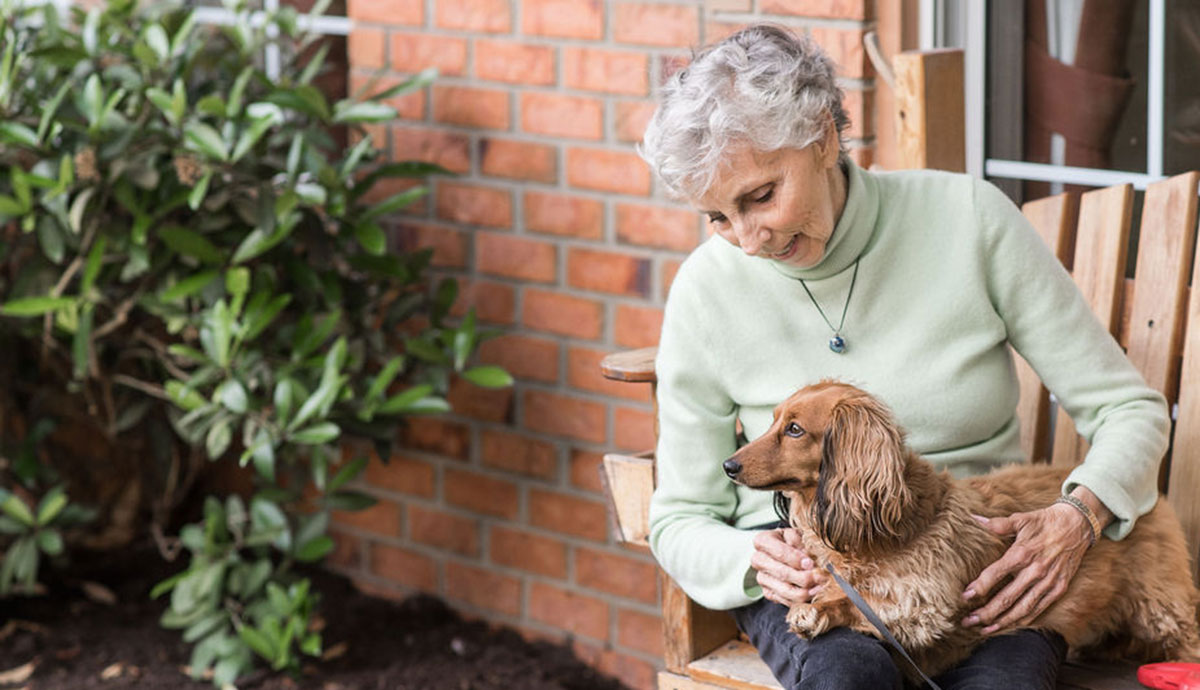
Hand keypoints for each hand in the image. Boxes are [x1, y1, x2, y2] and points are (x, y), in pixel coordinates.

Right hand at [750, 528, 824, 605]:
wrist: (787, 551)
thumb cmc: (794, 541)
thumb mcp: (798, 535)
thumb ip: (802, 544)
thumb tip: (810, 563)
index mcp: (762, 541)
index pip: (780, 552)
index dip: (796, 559)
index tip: (811, 563)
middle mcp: (758, 560)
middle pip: (782, 573)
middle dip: (804, 577)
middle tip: (821, 577)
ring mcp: (762, 578)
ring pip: (785, 591)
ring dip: (806, 591)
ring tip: (820, 587)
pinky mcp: (768, 593)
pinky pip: (786, 601)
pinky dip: (802, 600)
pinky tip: (813, 593)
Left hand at [960, 502, 1093, 633]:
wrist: (1078, 525)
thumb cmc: (1045, 521)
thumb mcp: (1021, 519)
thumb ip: (997, 524)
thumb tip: (974, 519)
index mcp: (1022, 553)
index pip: (995, 574)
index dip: (979, 587)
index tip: (965, 597)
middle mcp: (1035, 571)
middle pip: (1007, 597)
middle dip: (986, 613)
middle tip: (967, 621)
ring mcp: (1049, 582)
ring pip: (1023, 609)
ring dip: (1003, 622)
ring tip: (984, 630)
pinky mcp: (1059, 588)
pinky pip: (1039, 608)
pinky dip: (1024, 620)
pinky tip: (1010, 625)